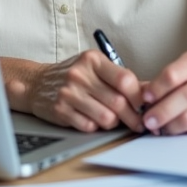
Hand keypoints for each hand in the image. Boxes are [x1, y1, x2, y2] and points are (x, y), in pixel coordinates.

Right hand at [2, 53, 145, 132]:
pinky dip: (95, 127)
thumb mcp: (95, 68)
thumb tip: (150, 91)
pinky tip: (93, 120)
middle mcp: (80, 74)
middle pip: (118, 102)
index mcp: (93, 60)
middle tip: (138, 123)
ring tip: (112, 119)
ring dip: (113, 123)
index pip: (125, 79)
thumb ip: (120, 78)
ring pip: (106, 118)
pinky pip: (89, 127)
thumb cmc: (74, 76)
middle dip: (132, 117)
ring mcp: (68, 93)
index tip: (144, 105)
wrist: (36, 83)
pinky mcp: (60, 111)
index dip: (139, 97)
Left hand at [139, 51, 186, 135]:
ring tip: (158, 128)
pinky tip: (171, 130)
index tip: (145, 98)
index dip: (157, 88)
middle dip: (163, 111)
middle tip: (148, 120)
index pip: (174, 74)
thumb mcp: (173, 72)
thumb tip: (141, 101)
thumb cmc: (185, 78)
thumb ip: (156, 85)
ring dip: (170, 126)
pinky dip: (181, 132)